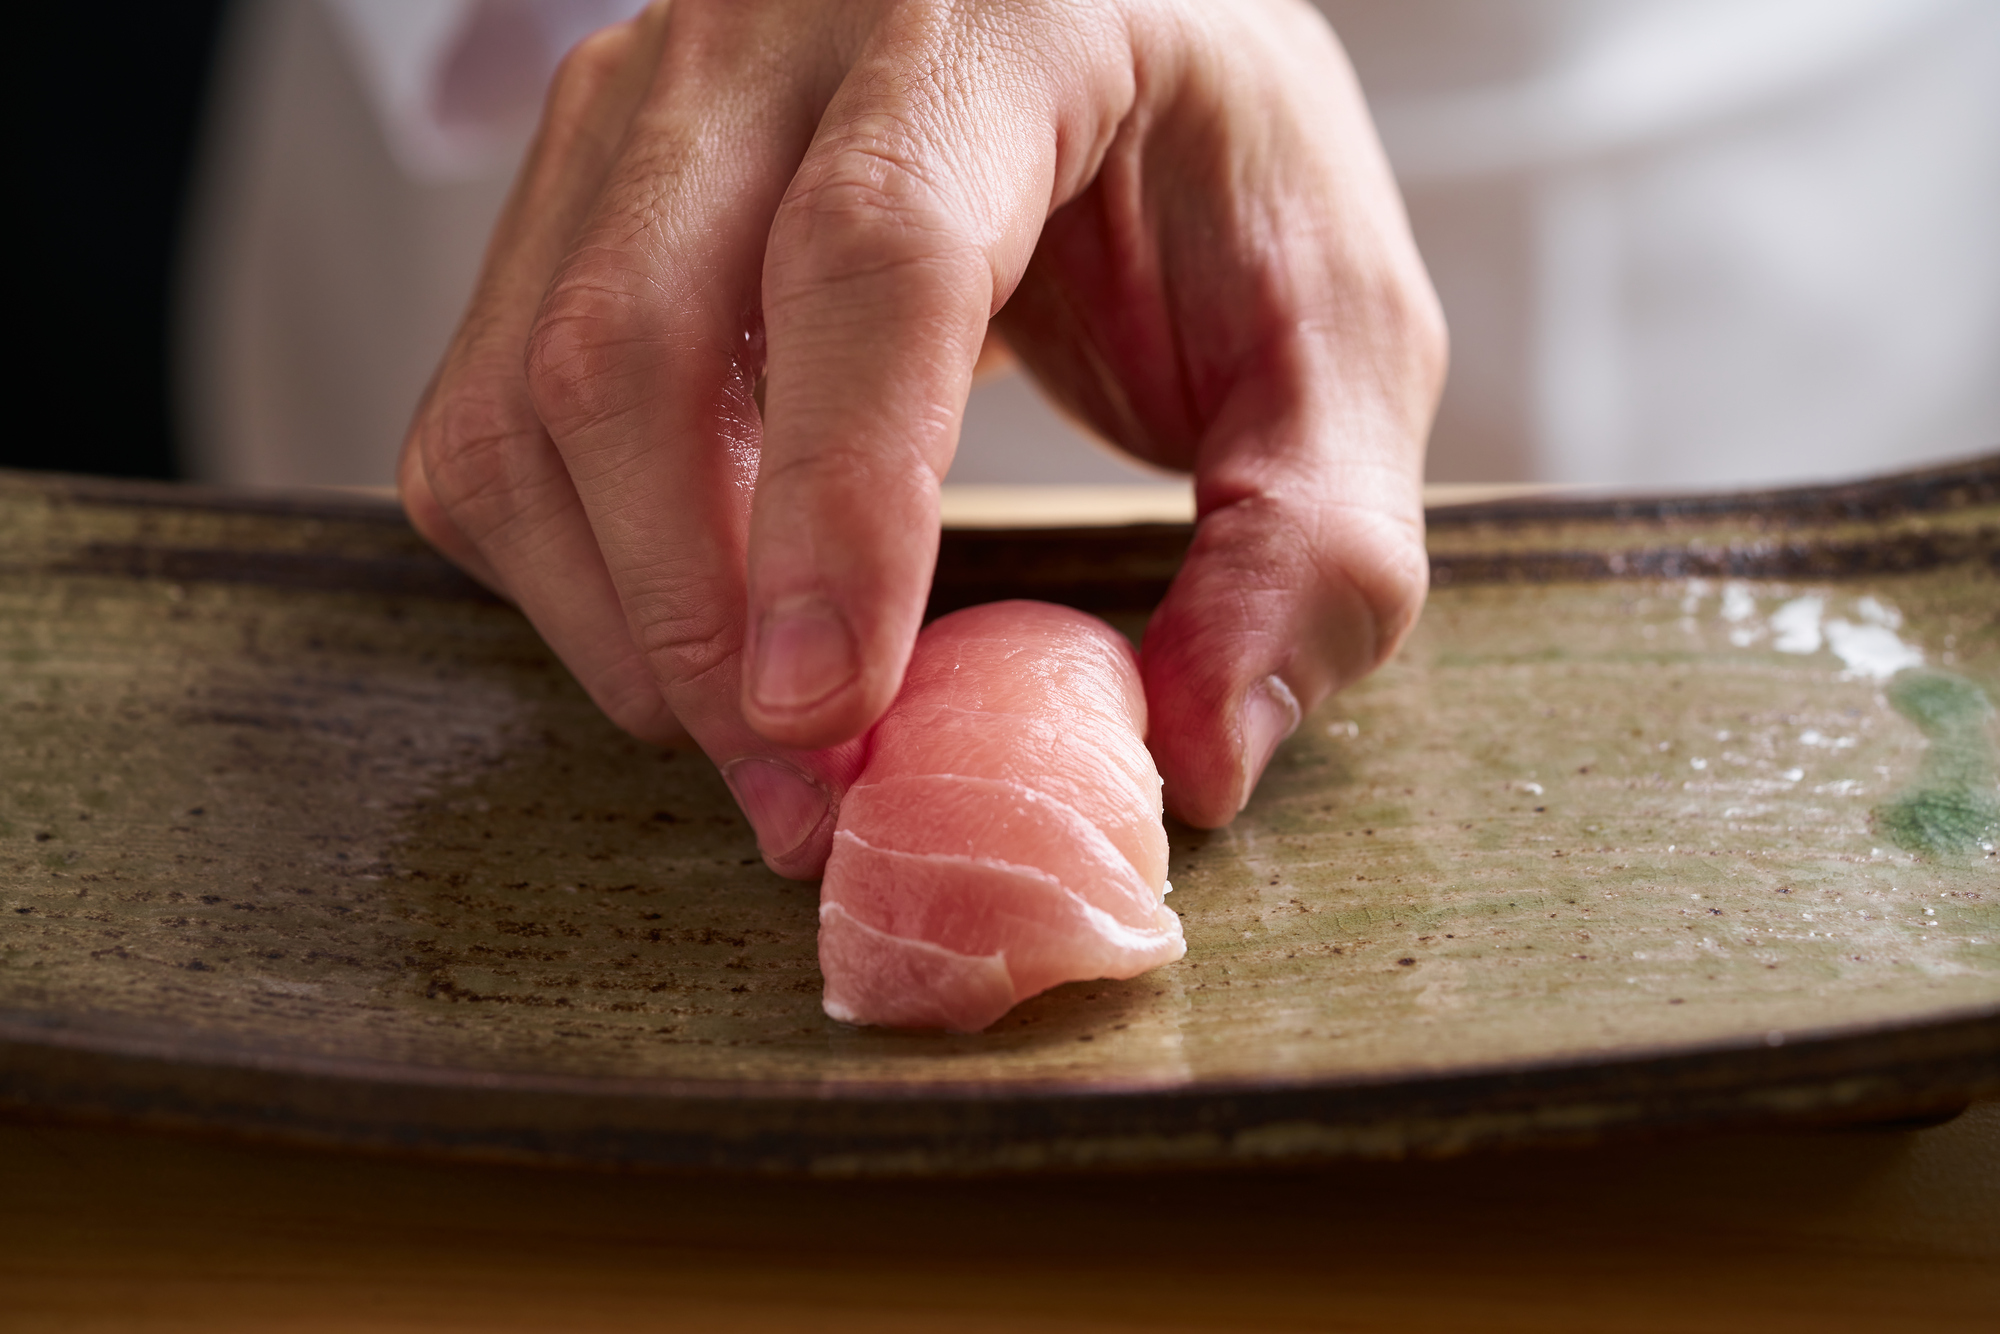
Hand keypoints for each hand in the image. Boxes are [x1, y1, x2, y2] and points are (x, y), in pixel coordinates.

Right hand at [398, 0, 1444, 872]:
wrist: (1094, 38)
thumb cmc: (1213, 178)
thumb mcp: (1339, 339)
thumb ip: (1316, 542)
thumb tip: (1199, 757)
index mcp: (997, 24)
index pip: (871, 255)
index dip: (835, 502)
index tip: (830, 716)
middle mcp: (773, 33)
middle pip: (632, 339)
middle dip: (697, 616)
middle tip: (810, 798)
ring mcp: (638, 107)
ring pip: (524, 397)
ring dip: (622, 620)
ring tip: (768, 749)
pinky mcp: (564, 195)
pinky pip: (485, 422)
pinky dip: (564, 573)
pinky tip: (696, 630)